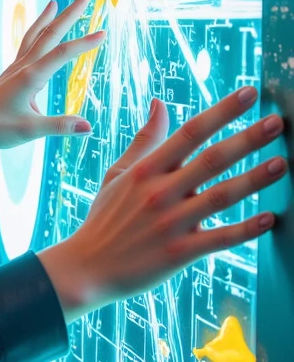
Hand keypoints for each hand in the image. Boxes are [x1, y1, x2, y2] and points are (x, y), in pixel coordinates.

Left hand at [0, 0, 105, 150]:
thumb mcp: (30, 130)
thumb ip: (60, 127)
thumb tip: (89, 127)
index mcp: (30, 77)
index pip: (62, 54)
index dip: (84, 43)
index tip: (104, 32)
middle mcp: (23, 67)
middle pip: (49, 34)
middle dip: (69, 15)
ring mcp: (16, 68)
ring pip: (35, 36)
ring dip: (47, 19)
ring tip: (54, 3)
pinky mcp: (12, 73)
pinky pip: (26, 46)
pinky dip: (36, 33)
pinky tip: (39, 34)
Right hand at [38, 88, 286, 322]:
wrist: (87, 268)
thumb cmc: (105, 218)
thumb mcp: (117, 173)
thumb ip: (144, 139)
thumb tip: (160, 102)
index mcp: (146, 170)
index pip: (190, 133)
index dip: (222, 111)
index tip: (249, 94)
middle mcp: (160, 192)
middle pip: (211, 160)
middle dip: (247, 139)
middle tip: (277, 122)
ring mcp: (171, 223)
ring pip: (221, 197)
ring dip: (254, 180)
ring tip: (281, 164)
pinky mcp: (179, 253)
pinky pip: (219, 239)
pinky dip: (246, 229)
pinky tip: (270, 219)